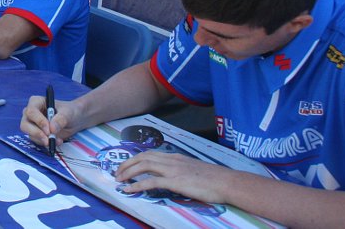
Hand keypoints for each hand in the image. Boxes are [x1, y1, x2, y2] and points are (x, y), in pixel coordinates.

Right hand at [20, 95, 82, 147]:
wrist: (74, 120)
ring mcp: (32, 124)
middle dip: (36, 133)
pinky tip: (58, 141)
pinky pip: (37, 141)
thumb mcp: (68, 113)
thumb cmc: (70, 111)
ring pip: (30, 134)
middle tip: (48, 140)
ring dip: (43, 140)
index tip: (49, 130)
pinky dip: (47, 143)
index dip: (38, 121)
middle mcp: (31, 113)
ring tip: (58, 140)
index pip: (31, 111)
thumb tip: (52, 129)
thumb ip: (60, 119)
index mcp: (36, 102)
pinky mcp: (36, 134)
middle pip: (25, 124)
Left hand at [114, 151, 234, 204]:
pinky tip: (128, 190)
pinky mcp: (175, 181)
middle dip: (126, 163)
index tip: (126, 165)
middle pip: (142, 157)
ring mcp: (173, 170)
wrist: (227, 182)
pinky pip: (150, 181)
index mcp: (176, 157)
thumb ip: (181, 170)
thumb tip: (172, 177)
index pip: (149, 153)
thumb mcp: (194, 170)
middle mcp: (172, 160)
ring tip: (118, 180)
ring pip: (143, 165)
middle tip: (117, 172)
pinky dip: (136, 185)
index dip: (135, 158)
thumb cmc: (215, 179)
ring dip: (128, 172)